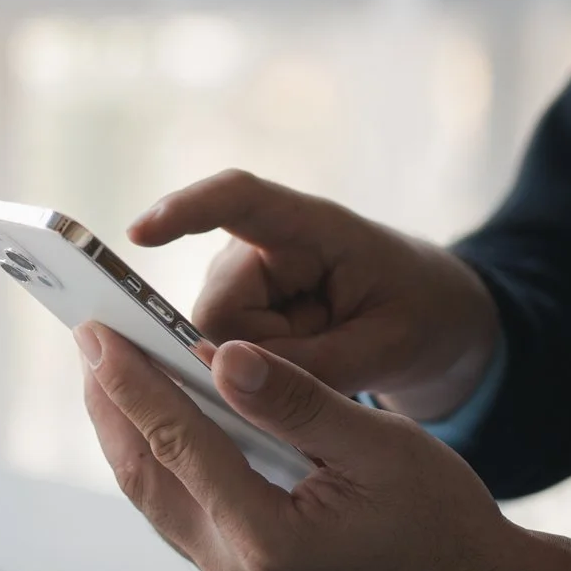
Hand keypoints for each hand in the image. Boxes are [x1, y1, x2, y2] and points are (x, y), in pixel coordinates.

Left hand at [76, 321, 570, 570]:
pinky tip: (154, 423)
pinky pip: (178, 514)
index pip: (179, 446)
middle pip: (146, 476)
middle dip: (111, 405)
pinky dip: (160, 463)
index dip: (132, 384)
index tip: (97, 333)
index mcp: (271, 542)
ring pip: (154, 499)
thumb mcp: (382, 447)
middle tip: (89, 341)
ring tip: (109, 372)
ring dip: (127, 434)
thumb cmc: (444, 523)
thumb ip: (297, 402)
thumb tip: (224, 357)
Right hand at [129, 169, 499, 420]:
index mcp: (312, 227)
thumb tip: (220, 369)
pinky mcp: (232, 306)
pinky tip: (302, 357)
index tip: (139, 234)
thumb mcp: (383, 349)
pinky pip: (219, 354)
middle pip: (216, 311)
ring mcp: (240, 276)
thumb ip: (306, 367)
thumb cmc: (417, 316)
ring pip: (213, 341)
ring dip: (263, 365)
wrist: (431, 317)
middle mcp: (260, 244)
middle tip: (328, 356)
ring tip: (324, 351)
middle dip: (258, 353)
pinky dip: (258, 370)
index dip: (185, 211)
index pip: (238, 200)